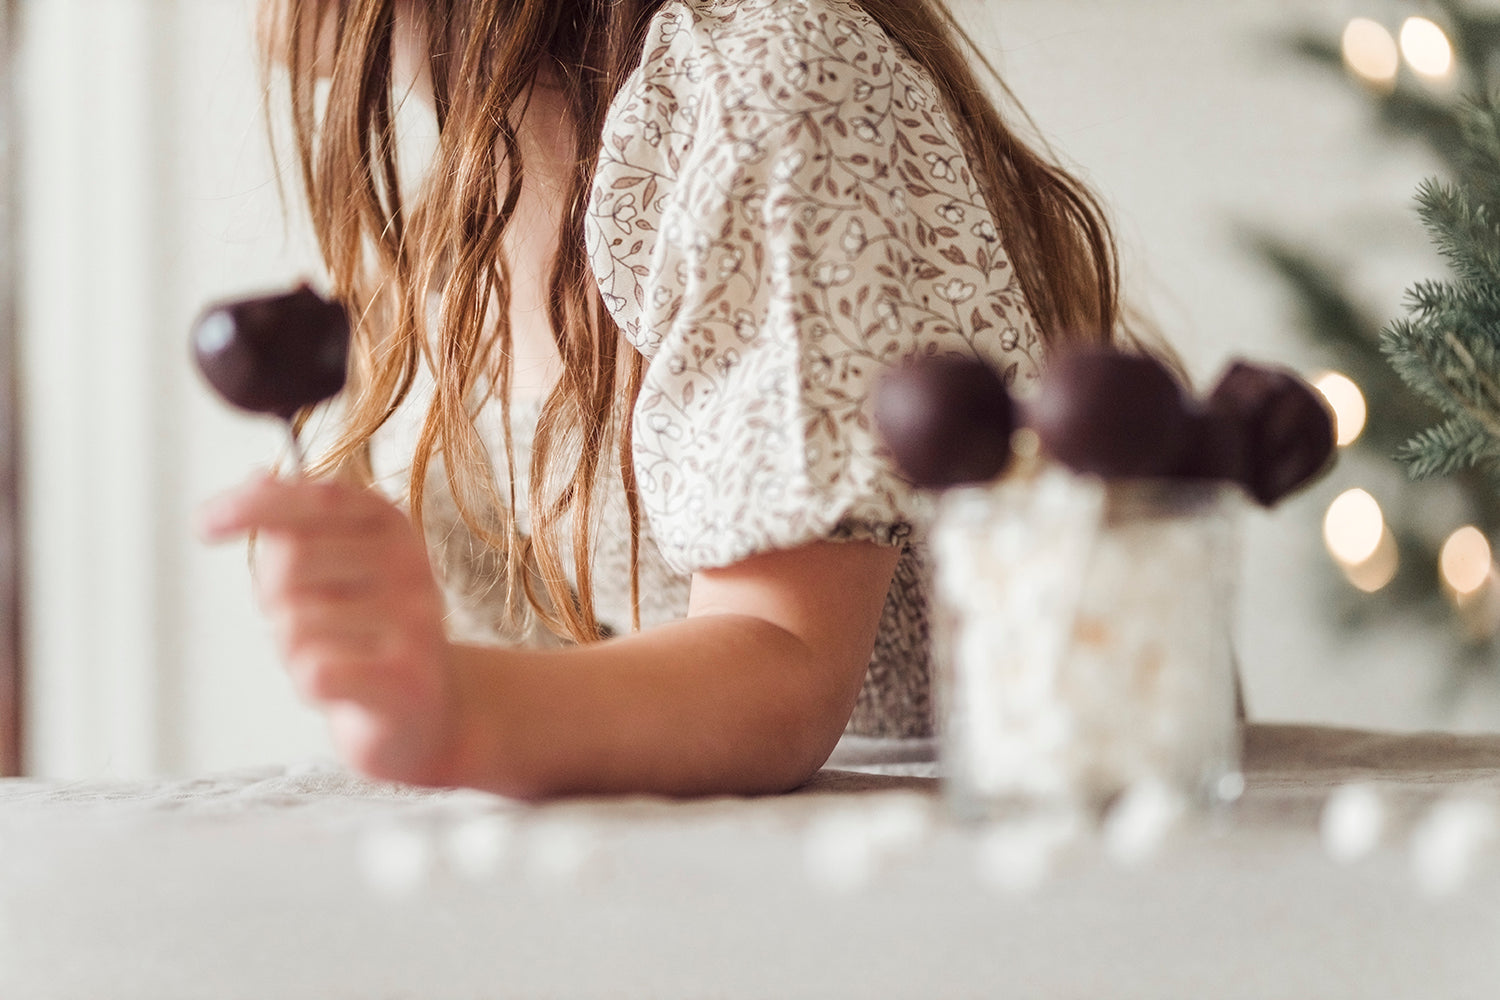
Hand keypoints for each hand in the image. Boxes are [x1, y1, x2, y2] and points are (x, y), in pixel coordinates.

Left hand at [198, 473, 459, 785]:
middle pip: (292, 561)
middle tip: (303, 619)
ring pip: (295, 624)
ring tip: (331, 656)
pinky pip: (315, 672)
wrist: (426, 713)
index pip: (315, 498)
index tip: (205, 525)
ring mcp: (415, 621)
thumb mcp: (334, 569)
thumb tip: (254, 478)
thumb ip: (296, 525)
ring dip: (292, 651)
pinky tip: (338, 686)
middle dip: (273, 598)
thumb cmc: (365, 635)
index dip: (253, 506)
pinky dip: (309, 685)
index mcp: (391, 526)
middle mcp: (411, 564)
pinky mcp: (406, 678)